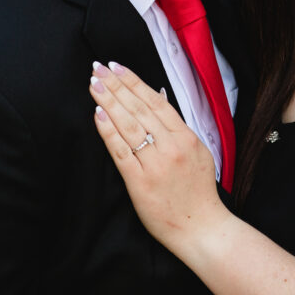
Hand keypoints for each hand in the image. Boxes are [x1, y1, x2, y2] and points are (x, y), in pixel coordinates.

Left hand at [89, 62, 231, 253]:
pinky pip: (121, 151)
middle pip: (139, 108)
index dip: (133, 82)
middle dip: (116, 85)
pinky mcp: (140, 182)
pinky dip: (108, 132)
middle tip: (98, 68)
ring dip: (109, 102)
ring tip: (94, 85)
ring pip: (128, 125)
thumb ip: (176, 127)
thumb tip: (157, 98)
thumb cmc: (198, 191)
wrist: (201, 227)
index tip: (116, 67)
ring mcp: (155, 164)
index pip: (155, 101)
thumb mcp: (197, 151)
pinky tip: (98, 115)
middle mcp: (171, 146)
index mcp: (186, 137)